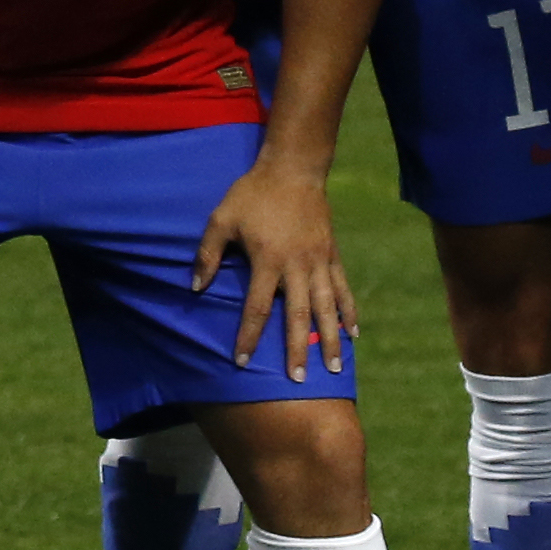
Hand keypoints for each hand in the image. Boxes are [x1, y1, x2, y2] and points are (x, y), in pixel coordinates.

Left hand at [196, 161, 353, 380]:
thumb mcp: (221, 219)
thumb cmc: (252, 194)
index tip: (240, 361)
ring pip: (326, 307)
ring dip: (329, 338)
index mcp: (267, 260)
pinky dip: (349, 311)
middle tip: (299, 380)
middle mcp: (297, 266)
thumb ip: (208, 254)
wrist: (293, 170)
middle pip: (298, 315)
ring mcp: (319, 261)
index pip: (256, 308)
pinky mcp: (332, 255)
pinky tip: (354, 333)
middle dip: (297, 349)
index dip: (248, 336)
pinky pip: (343, 288)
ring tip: (333, 367)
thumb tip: (196, 288)